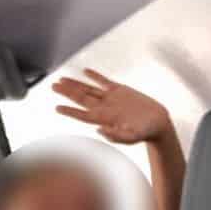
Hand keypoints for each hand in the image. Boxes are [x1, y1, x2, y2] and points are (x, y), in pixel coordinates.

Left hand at [52, 69, 171, 145]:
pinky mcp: (120, 90)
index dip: (69, 111)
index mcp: (105, 119)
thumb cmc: (145, 132)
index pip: (82, 114)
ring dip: (75, 84)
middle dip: (66, 93)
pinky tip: (85, 71)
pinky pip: (104, 81)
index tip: (57, 108)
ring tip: (62, 79)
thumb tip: (99, 130)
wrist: (157, 123)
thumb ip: (116, 136)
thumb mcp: (132, 137)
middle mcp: (104, 108)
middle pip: (81, 99)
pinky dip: (94, 76)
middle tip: (53, 86)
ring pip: (88, 89)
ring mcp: (111, 98)